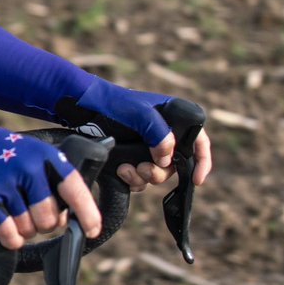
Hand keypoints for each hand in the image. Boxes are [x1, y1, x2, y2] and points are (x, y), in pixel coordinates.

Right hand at [0, 117, 101, 250]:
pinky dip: (11, 239)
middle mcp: (29, 168)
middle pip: (49, 219)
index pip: (75, 190)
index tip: (91, 231)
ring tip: (14, 212)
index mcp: (47, 157)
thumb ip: (54, 182)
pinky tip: (10, 234)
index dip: (87, 214)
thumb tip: (72, 219)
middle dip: (43, 224)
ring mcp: (6, 182)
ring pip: (28, 229)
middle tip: (32, 213)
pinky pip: (8, 233)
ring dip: (24, 230)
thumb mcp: (35, 156)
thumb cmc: (7, 155)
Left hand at [61, 77, 212, 193]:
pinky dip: (132, 180)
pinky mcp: (130, 158)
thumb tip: (167, 158)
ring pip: (156, 174)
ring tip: (126, 170)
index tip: (196, 180)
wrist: (81, 109)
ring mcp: (145, 148)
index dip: (202, 160)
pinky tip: (120, 172)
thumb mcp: (138, 112)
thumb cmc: (112, 104)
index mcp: (172, 118)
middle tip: (144, 170)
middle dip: (161, 172)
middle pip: (175, 164)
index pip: (198, 140)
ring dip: (144, 178)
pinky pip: (139, 179)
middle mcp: (162, 135)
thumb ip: (159, 132)